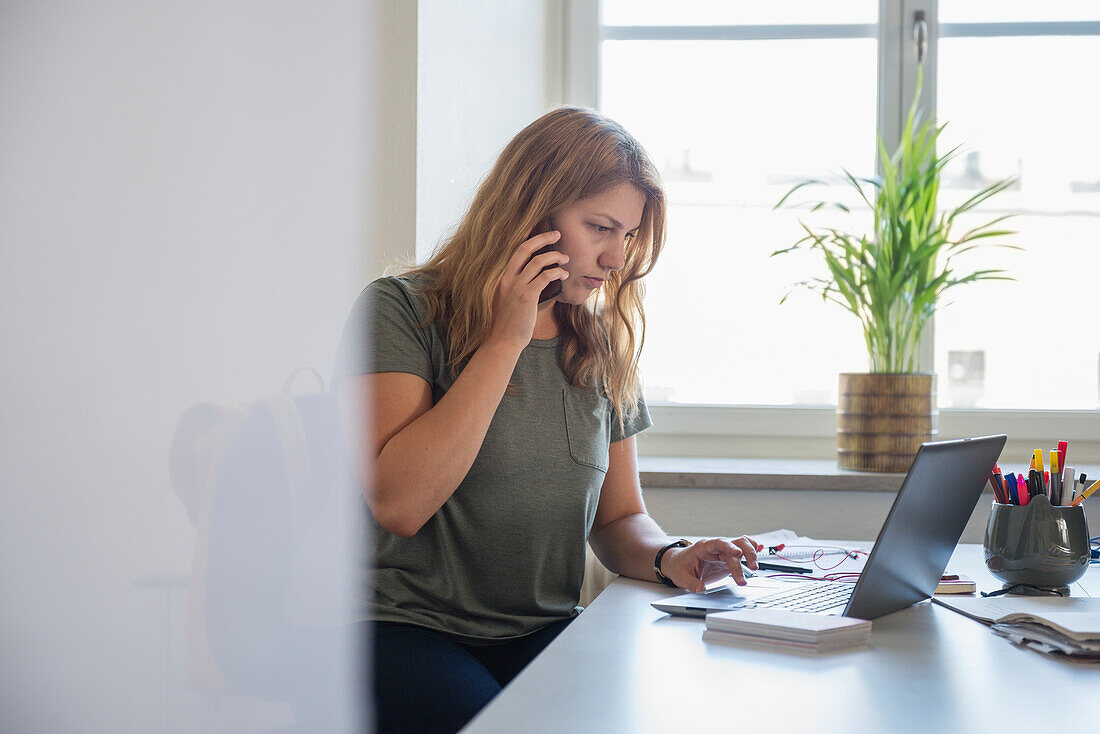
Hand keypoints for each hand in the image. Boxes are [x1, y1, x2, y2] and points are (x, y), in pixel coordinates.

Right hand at [485, 230, 568, 350]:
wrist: (503, 341)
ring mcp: (516, 287)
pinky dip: (557, 272)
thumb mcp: (510, 300)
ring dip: (555, 256)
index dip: (529, 239)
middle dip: (543, 238)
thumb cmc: (510, 323)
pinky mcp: (527, 296)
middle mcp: (508, 279)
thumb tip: (542, 275)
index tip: (541, 232)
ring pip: (538, 261)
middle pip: (525, 248)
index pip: (516, 252)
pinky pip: (545, 276)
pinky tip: (564, 274)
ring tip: (565, 258)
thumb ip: (521, 287)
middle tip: (557, 233)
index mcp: (503, 278)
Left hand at [661, 536, 758, 592]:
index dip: (729, 547)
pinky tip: (759, 553)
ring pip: (742, 544)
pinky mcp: (728, 558)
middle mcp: (715, 547)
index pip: (719, 543)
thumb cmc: (679, 566)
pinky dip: (751, 550)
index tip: (738, 554)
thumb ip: (691, 583)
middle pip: (736, 544)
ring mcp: (723, 551)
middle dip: (746, 554)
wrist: (677, 563)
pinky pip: (742, 550)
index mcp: (703, 547)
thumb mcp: (681, 577)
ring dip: (751, 553)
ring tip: (755, 567)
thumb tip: (701, 588)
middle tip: (752, 568)